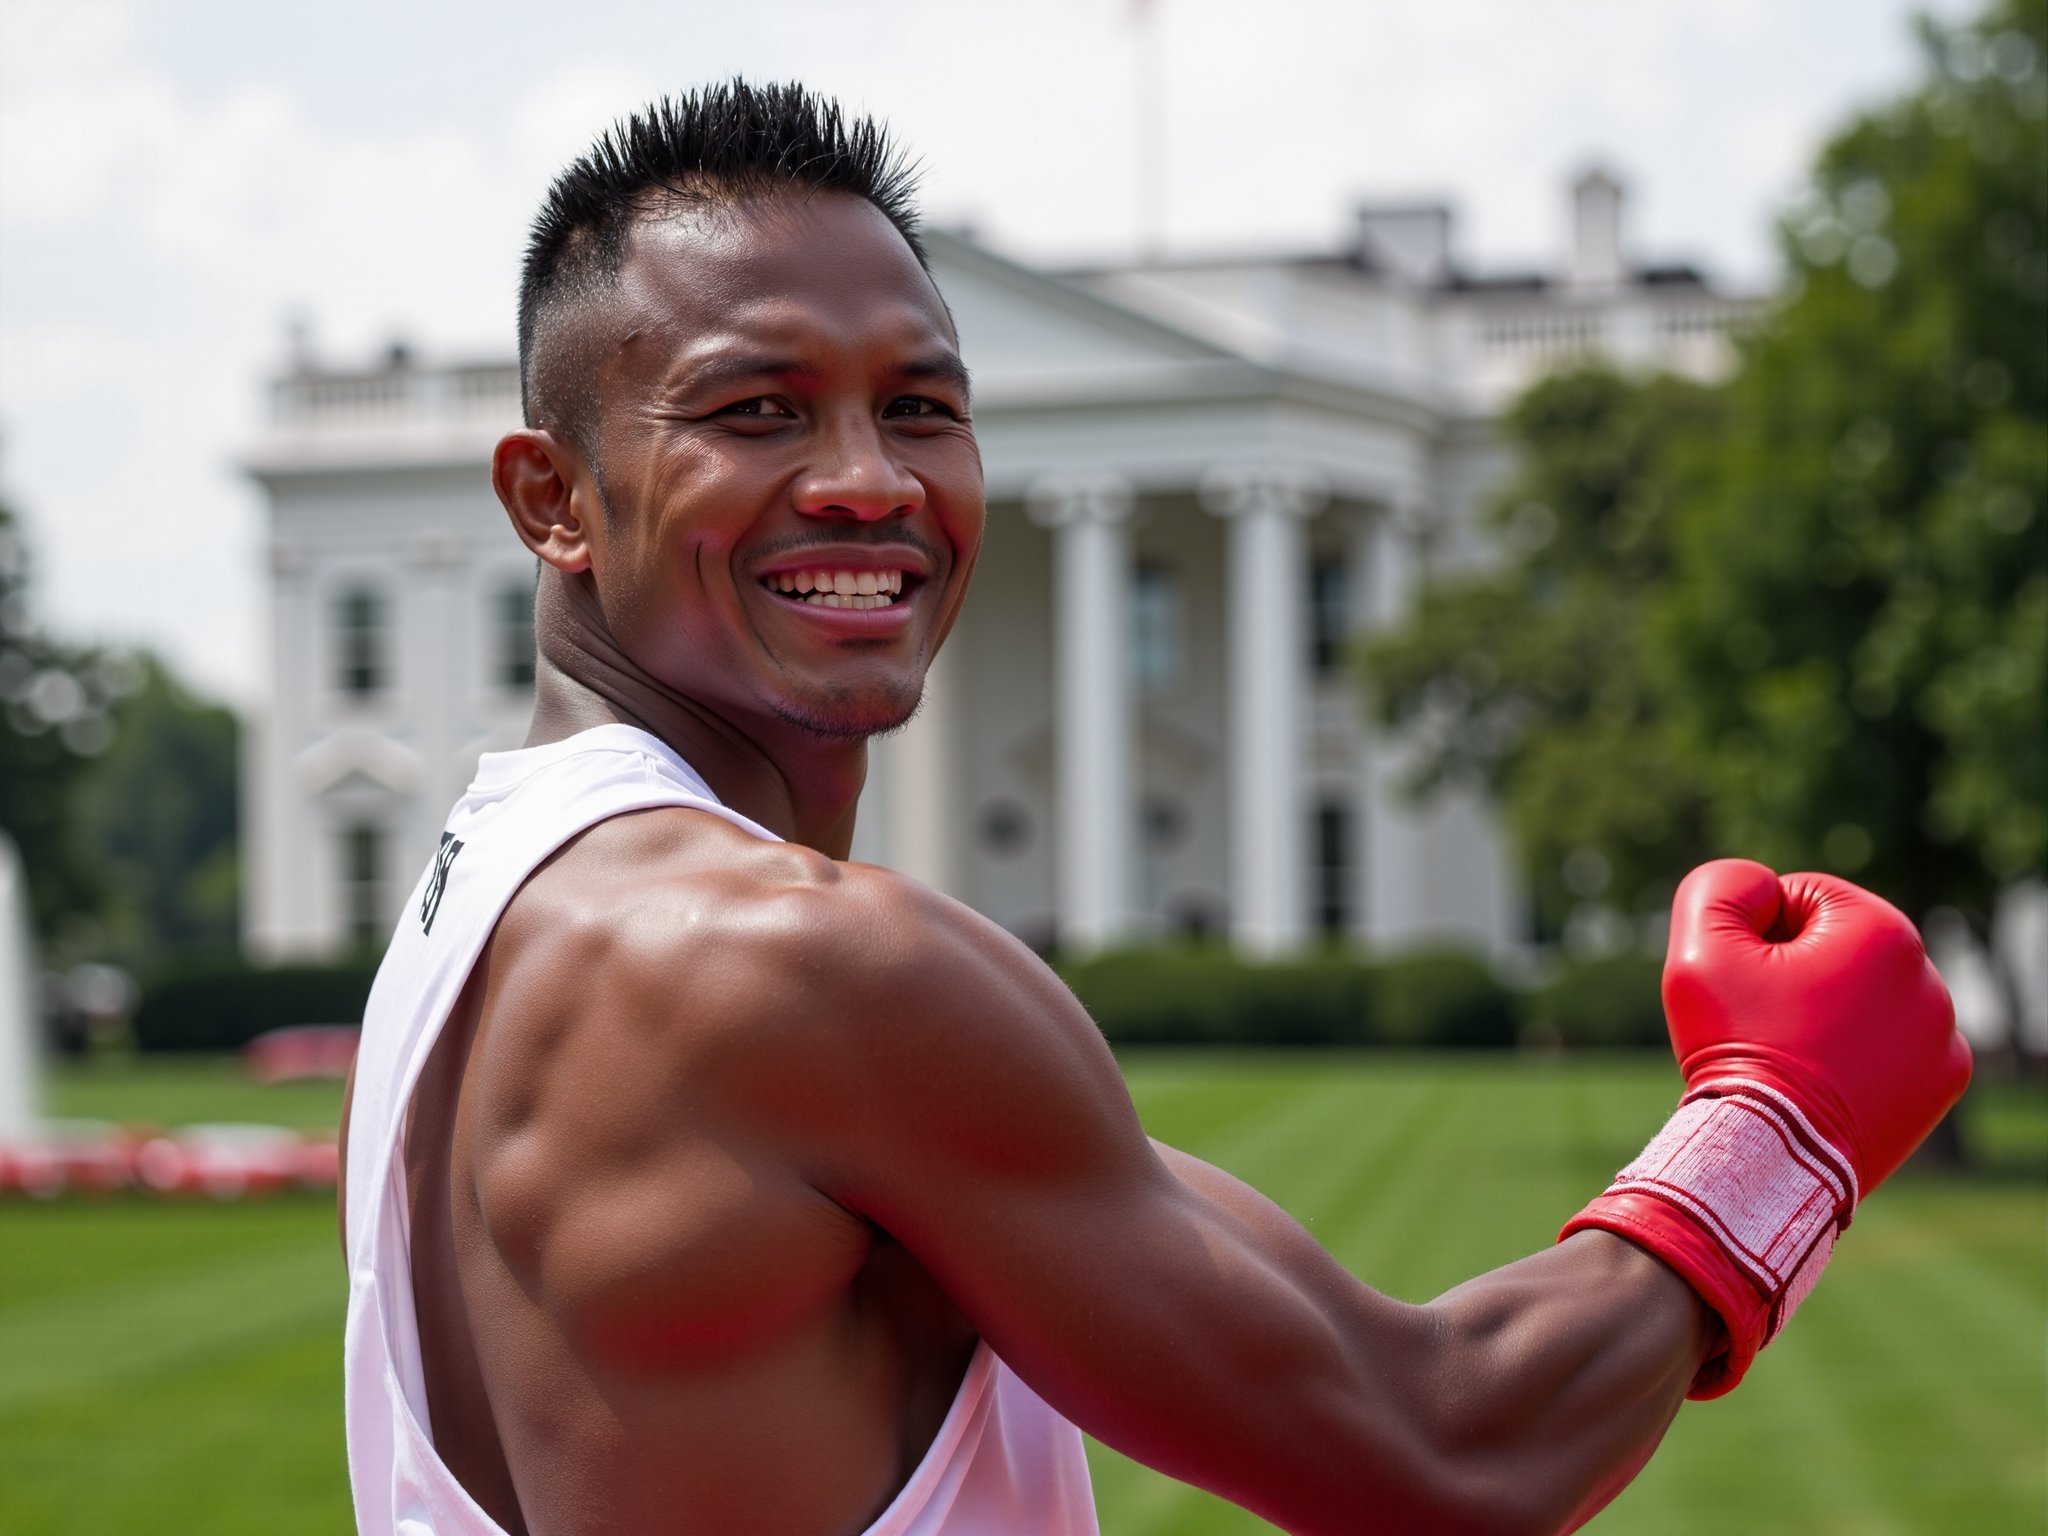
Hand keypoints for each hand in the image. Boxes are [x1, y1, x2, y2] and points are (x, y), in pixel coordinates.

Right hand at [1561, 859, 1969, 1396]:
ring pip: (1867, 997)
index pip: (1803, 896)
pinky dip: (1858, 1055)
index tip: (1743, 981)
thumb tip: (1759, 886)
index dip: (1755, 932)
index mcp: (1882, 931)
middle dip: (1796, 970)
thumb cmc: (1736, 1045)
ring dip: (1827, 1011)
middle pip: (1840, 947)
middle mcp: (1929, 978)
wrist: (1772, 1157)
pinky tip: (1823, 1079)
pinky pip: (1892, 1046)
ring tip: (1791, 1054)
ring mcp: (1944, 1036)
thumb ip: (1721, 887)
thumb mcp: (1701, 946)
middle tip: (1761, 1021)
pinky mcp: (1943, 1085)